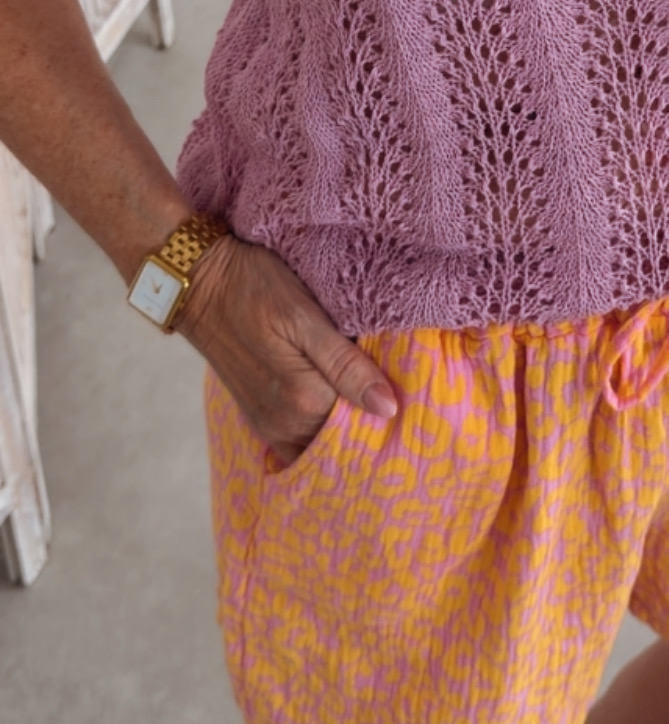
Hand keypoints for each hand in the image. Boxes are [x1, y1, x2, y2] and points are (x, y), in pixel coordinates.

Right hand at [175, 234, 396, 466]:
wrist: (198, 281)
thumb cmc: (254, 287)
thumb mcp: (305, 317)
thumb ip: (345, 366)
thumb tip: (388, 409)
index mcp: (304, 402)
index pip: (365, 428)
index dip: (391, 413)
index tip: (415, 397)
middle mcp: (285, 425)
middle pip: (343, 442)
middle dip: (371, 425)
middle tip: (402, 398)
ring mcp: (269, 424)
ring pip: (322, 442)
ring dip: (347, 426)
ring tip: (374, 397)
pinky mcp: (260, 414)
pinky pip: (301, 437)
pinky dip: (323, 427)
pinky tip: (340, 401)